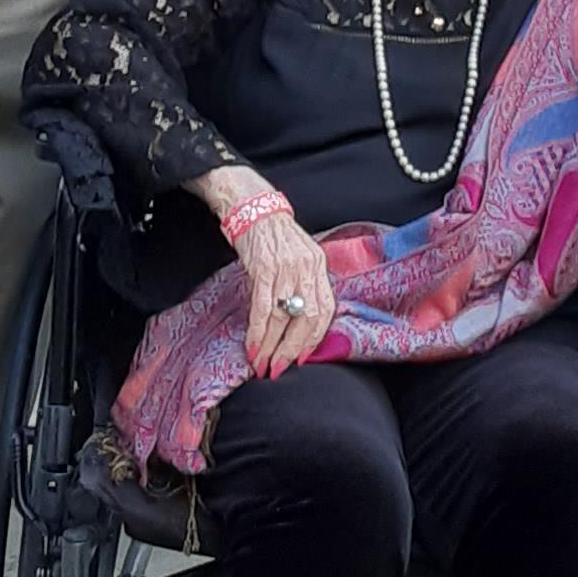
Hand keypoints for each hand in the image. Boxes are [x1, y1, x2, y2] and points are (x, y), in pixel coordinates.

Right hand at [231, 207, 335, 376]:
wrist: (253, 207)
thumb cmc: (276, 234)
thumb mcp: (300, 255)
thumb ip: (305, 282)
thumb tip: (301, 319)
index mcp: (319, 266)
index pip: (325, 310)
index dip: (315, 338)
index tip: (304, 358)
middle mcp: (306, 268)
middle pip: (306, 319)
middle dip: (292, 350)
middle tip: (279, 369)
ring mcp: (285, 269)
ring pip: (282, 318)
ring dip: (271, 346)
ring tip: (262, 365)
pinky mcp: (263, 268)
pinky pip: (263, 307)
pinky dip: (257, 331)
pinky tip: (252, 346)